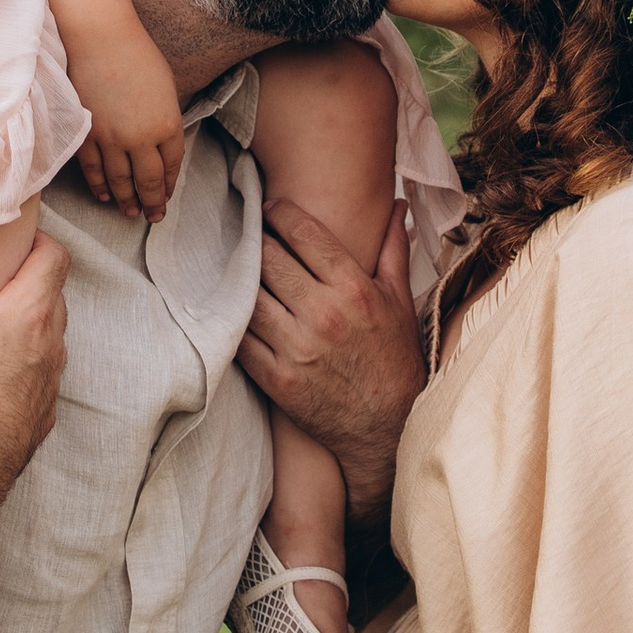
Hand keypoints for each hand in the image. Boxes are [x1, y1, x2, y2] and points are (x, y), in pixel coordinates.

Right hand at [0, 222, 69, 505]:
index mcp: (29, 315)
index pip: (55, 259)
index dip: (40, 242)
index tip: (18, 240)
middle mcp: (50, 347)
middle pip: (54, 297)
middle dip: (30, 283)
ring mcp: (49, 386)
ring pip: (51, 340)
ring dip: (29, 328)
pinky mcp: (41, 418)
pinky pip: (41, 381)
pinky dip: (24, 369)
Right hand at [66, 19, 188, 218]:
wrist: (101, 39)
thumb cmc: (138, 55)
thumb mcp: (166, 88)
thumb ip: (165, 118)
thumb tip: (161, 142)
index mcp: (168, 124)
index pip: (172, 166)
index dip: (170, 185)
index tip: (168, 196)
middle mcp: (141, 138)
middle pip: (149, 181)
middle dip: (152, 203)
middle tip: (152, 217)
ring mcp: (112, 139)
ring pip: (120, 181)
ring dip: (126, 200)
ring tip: (130, 212)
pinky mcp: (87, 135)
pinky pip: (93, 169)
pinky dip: (99, 185)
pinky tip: (104, 195)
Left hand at [239, 198, 424, 512]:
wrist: (387, 427)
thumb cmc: (393, 359)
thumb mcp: (400, 301)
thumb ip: (392, 249)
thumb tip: (396, 204)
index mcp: (353, 290)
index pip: (303, 233)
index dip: (279, 212)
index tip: (270, 208)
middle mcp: (323, 315)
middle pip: (268, 257)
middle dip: (255, 239)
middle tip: (249, 232)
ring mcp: (296, 349)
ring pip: (248, 294)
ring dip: (239, 276)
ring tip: (236, 265)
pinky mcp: (276, 379)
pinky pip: (240, 338)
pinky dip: (232, 319)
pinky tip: (232, 306)